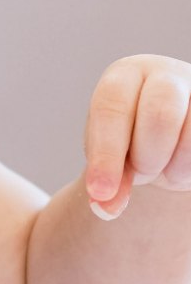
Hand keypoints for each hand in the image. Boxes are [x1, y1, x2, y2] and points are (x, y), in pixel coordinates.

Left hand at [84, 55, 190, 218]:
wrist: (170, 138)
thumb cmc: (134, 142)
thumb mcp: (113, 157)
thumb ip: (109, 181)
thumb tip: (105, 208)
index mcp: (124, 76)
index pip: (111, 108)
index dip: (105, 155)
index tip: (101, 192)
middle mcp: (165, 75)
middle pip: (161, 115)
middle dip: (147, 157)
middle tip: (142, 171)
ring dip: (176, 166)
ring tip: (165, 169)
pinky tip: (182, 168)